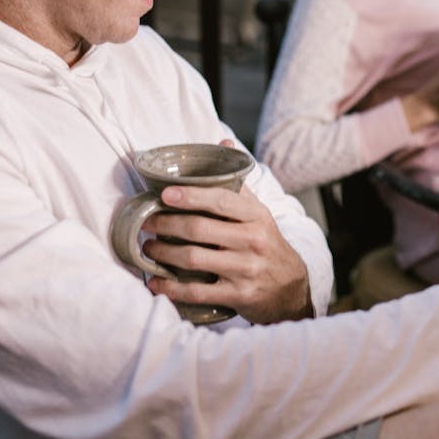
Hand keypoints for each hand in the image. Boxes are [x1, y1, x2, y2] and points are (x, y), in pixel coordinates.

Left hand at [141, 183, 312, 323]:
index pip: (221, 200)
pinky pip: (198, 292)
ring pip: (194, 259)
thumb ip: (238, 183)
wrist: (291, 288)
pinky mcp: (239, 295)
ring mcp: (246, 269)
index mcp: (256, 216)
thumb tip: (224, 143)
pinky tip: (156, 283)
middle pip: (200, 229)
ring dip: (164, 254)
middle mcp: (253, 241)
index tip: (164, 194)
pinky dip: (172, 288)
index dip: (190, 196)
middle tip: (146, 223)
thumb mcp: (259, 213)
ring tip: (148, 248)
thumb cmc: (266, 244)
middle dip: (166, 225)